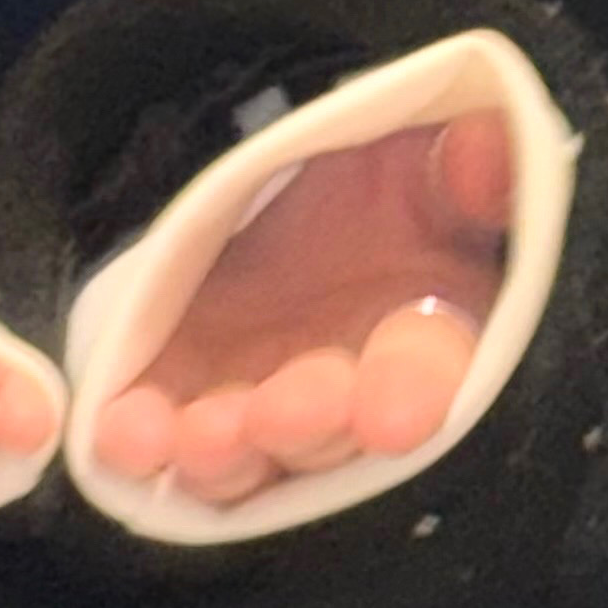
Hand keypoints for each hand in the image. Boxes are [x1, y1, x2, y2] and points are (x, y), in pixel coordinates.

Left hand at [87, 109, 512, 508]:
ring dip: (223, 454)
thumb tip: (484, 153)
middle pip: (331, 428)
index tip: (394, 413)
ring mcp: (264, 403)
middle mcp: (349, 392)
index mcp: (429, 334)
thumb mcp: (433, 156)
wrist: (309, 189)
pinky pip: (163, 435)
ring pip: (248, 455)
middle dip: (307, 422)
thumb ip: (469, 166)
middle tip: (282, 413)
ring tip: (197, 437)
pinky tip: (123, 432)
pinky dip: (142, 441)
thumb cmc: (394, 183)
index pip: (428, 373)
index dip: (412, 393)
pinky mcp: (187, 394)